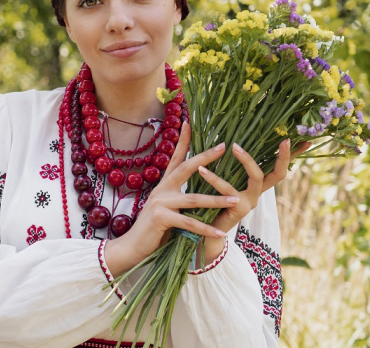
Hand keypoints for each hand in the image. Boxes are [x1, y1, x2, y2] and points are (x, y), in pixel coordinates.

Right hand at [104, 122, 236, 276]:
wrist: (132, 247)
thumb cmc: (153, 230)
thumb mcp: (166, 209)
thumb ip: (179, 200)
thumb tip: (199, 194)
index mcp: (164, 185)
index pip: (175, 158)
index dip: (182, 140)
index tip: (189, 123)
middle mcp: (161, 189)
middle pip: (187, 168)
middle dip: (206, 157)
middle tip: (224, 147)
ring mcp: (160, 203)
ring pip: (194, 199)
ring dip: (217, 200)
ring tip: (237, 200)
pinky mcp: (160, 218)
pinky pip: (189, 223)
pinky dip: (205, 229)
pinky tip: (220, 233)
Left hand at [198, 139, 310, 233]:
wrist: (207, 232)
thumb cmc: (214, 202)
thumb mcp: (224, 181)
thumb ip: (228, 167)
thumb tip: (225, 142)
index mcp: (257, 186)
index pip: (279, 168)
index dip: (291, 156)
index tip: (304, 140)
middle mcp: (258, 193)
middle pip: (278, 174)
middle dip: (284, 157)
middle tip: (285, 139)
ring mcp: (250, 201)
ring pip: (256, 177)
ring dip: (246, 159)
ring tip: (232, 145)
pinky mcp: (238, 209)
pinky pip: (228, 189)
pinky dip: (214, 178)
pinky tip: (202, 169)